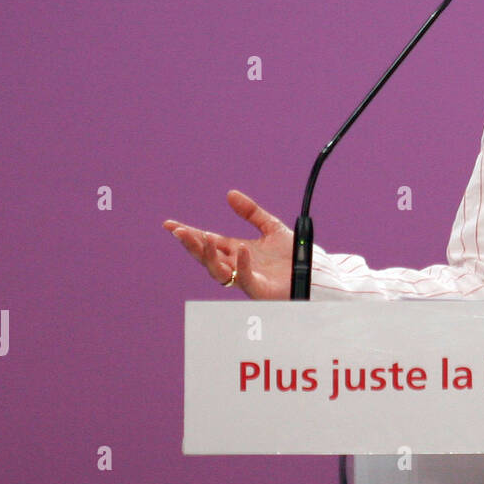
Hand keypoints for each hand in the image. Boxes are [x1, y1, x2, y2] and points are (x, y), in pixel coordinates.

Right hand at [164, 190, 292, 299]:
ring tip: (202, 239)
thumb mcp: (271, 227)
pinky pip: (246, 278)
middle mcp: (236, 265)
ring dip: (208, 256)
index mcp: (237, 251)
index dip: (190, 233)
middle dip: (192, 245)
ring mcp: (245, 278)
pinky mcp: (259, 289)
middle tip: (180, 232)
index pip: (208, 241)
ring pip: (218, 271)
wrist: (313, 273)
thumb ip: (251, 212)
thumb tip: (230, 194)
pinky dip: (242, 265)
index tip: (169, 224)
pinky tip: (241, 249)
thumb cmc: (292, 256)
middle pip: (207, 256)